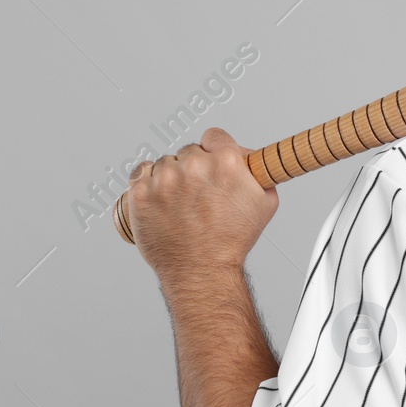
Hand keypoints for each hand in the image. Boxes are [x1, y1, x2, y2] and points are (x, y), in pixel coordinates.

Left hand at [126, 127, 277, 282]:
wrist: (201, 271)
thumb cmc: (232, 240)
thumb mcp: (265, 202)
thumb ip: (257, 171)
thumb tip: (246, 156)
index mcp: (225, 162)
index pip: (214, 136)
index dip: (215, 150)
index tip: (212, 164)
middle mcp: (193, 165)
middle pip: (189, 151)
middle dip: (193, 168)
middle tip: (198, 194)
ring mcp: (164, 179)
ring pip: (165, 163)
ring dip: (171, 177)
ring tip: (179, 203)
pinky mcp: (140, 193)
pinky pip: (140, 173)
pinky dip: (147, 182)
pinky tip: (159, 198)